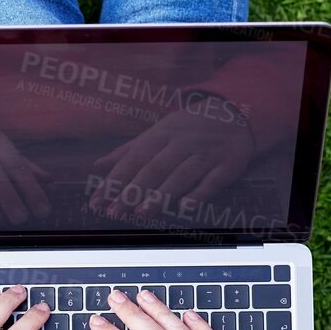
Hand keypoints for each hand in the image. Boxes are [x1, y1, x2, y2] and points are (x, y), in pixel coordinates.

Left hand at [88, 108, 253, 219]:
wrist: (234, 117)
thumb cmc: (188, 130)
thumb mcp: (157, 133)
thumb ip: (128, 151)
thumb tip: (96, 166)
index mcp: (161, 134)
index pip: (133, 159)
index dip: (115, 181)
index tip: (98, 201)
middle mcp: (182, 143)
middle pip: (155, 168)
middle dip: (132, 191)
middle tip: (115, 211)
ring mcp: (205, 154)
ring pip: (181, 175)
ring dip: (161, 194)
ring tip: (142, 212)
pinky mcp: (227, 165)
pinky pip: (211, 181)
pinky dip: (198, 194)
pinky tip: (184, 208)